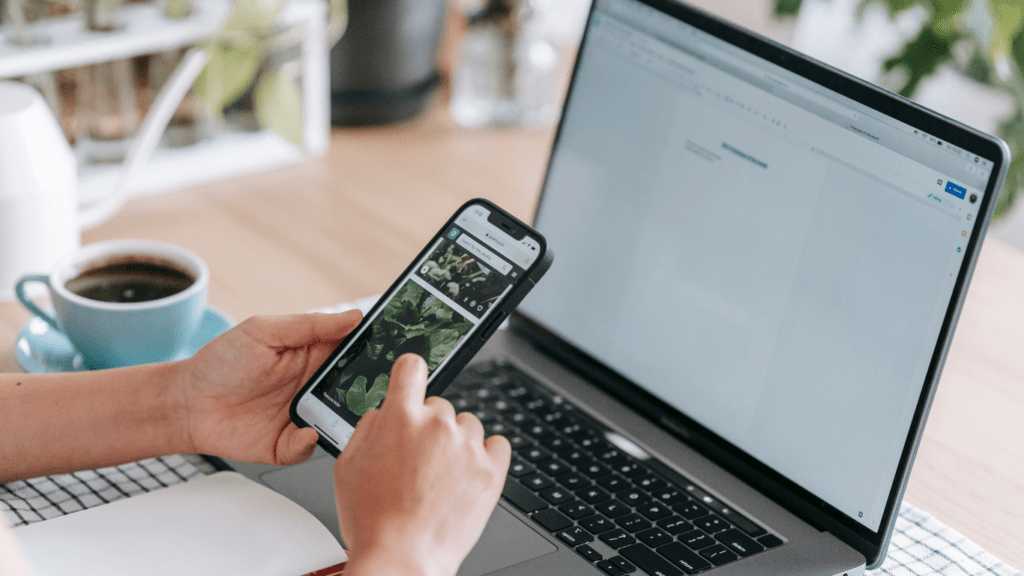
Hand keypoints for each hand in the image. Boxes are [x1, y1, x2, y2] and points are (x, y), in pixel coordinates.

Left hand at [178, 311, 361, 464]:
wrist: (186, 403)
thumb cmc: (221, 362)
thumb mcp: (264, 331)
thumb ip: (310, 325)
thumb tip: (355, 316)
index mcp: (313, 355)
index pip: (353, 352)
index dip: (373, 350)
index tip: (391, 349)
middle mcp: (313, 386)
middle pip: (355, 390)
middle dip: (368, 390)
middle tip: (376, 388)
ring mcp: (303, 416)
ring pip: (339, 422)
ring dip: (344, 419)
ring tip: (341, 414)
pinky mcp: (287, 444)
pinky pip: (311, 447)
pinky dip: (310, 442)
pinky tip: (303, 432)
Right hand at [335, 354, 511, 575]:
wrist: (402, 559)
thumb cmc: (373, 520)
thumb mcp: (347, 466)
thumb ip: (367, 426)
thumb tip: (384, 410)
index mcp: (400, 417)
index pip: (412, 367)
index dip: (410, 375)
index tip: (412, 382)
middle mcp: (438, 424)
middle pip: (438, 404)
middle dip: (427, 426)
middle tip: (416, 461)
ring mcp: (468, 446)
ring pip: (466, 425)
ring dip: (455, 442)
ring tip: (439, 477)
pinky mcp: (492, 469)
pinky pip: (497, 443)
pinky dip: (485, 455)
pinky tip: (466, 474)